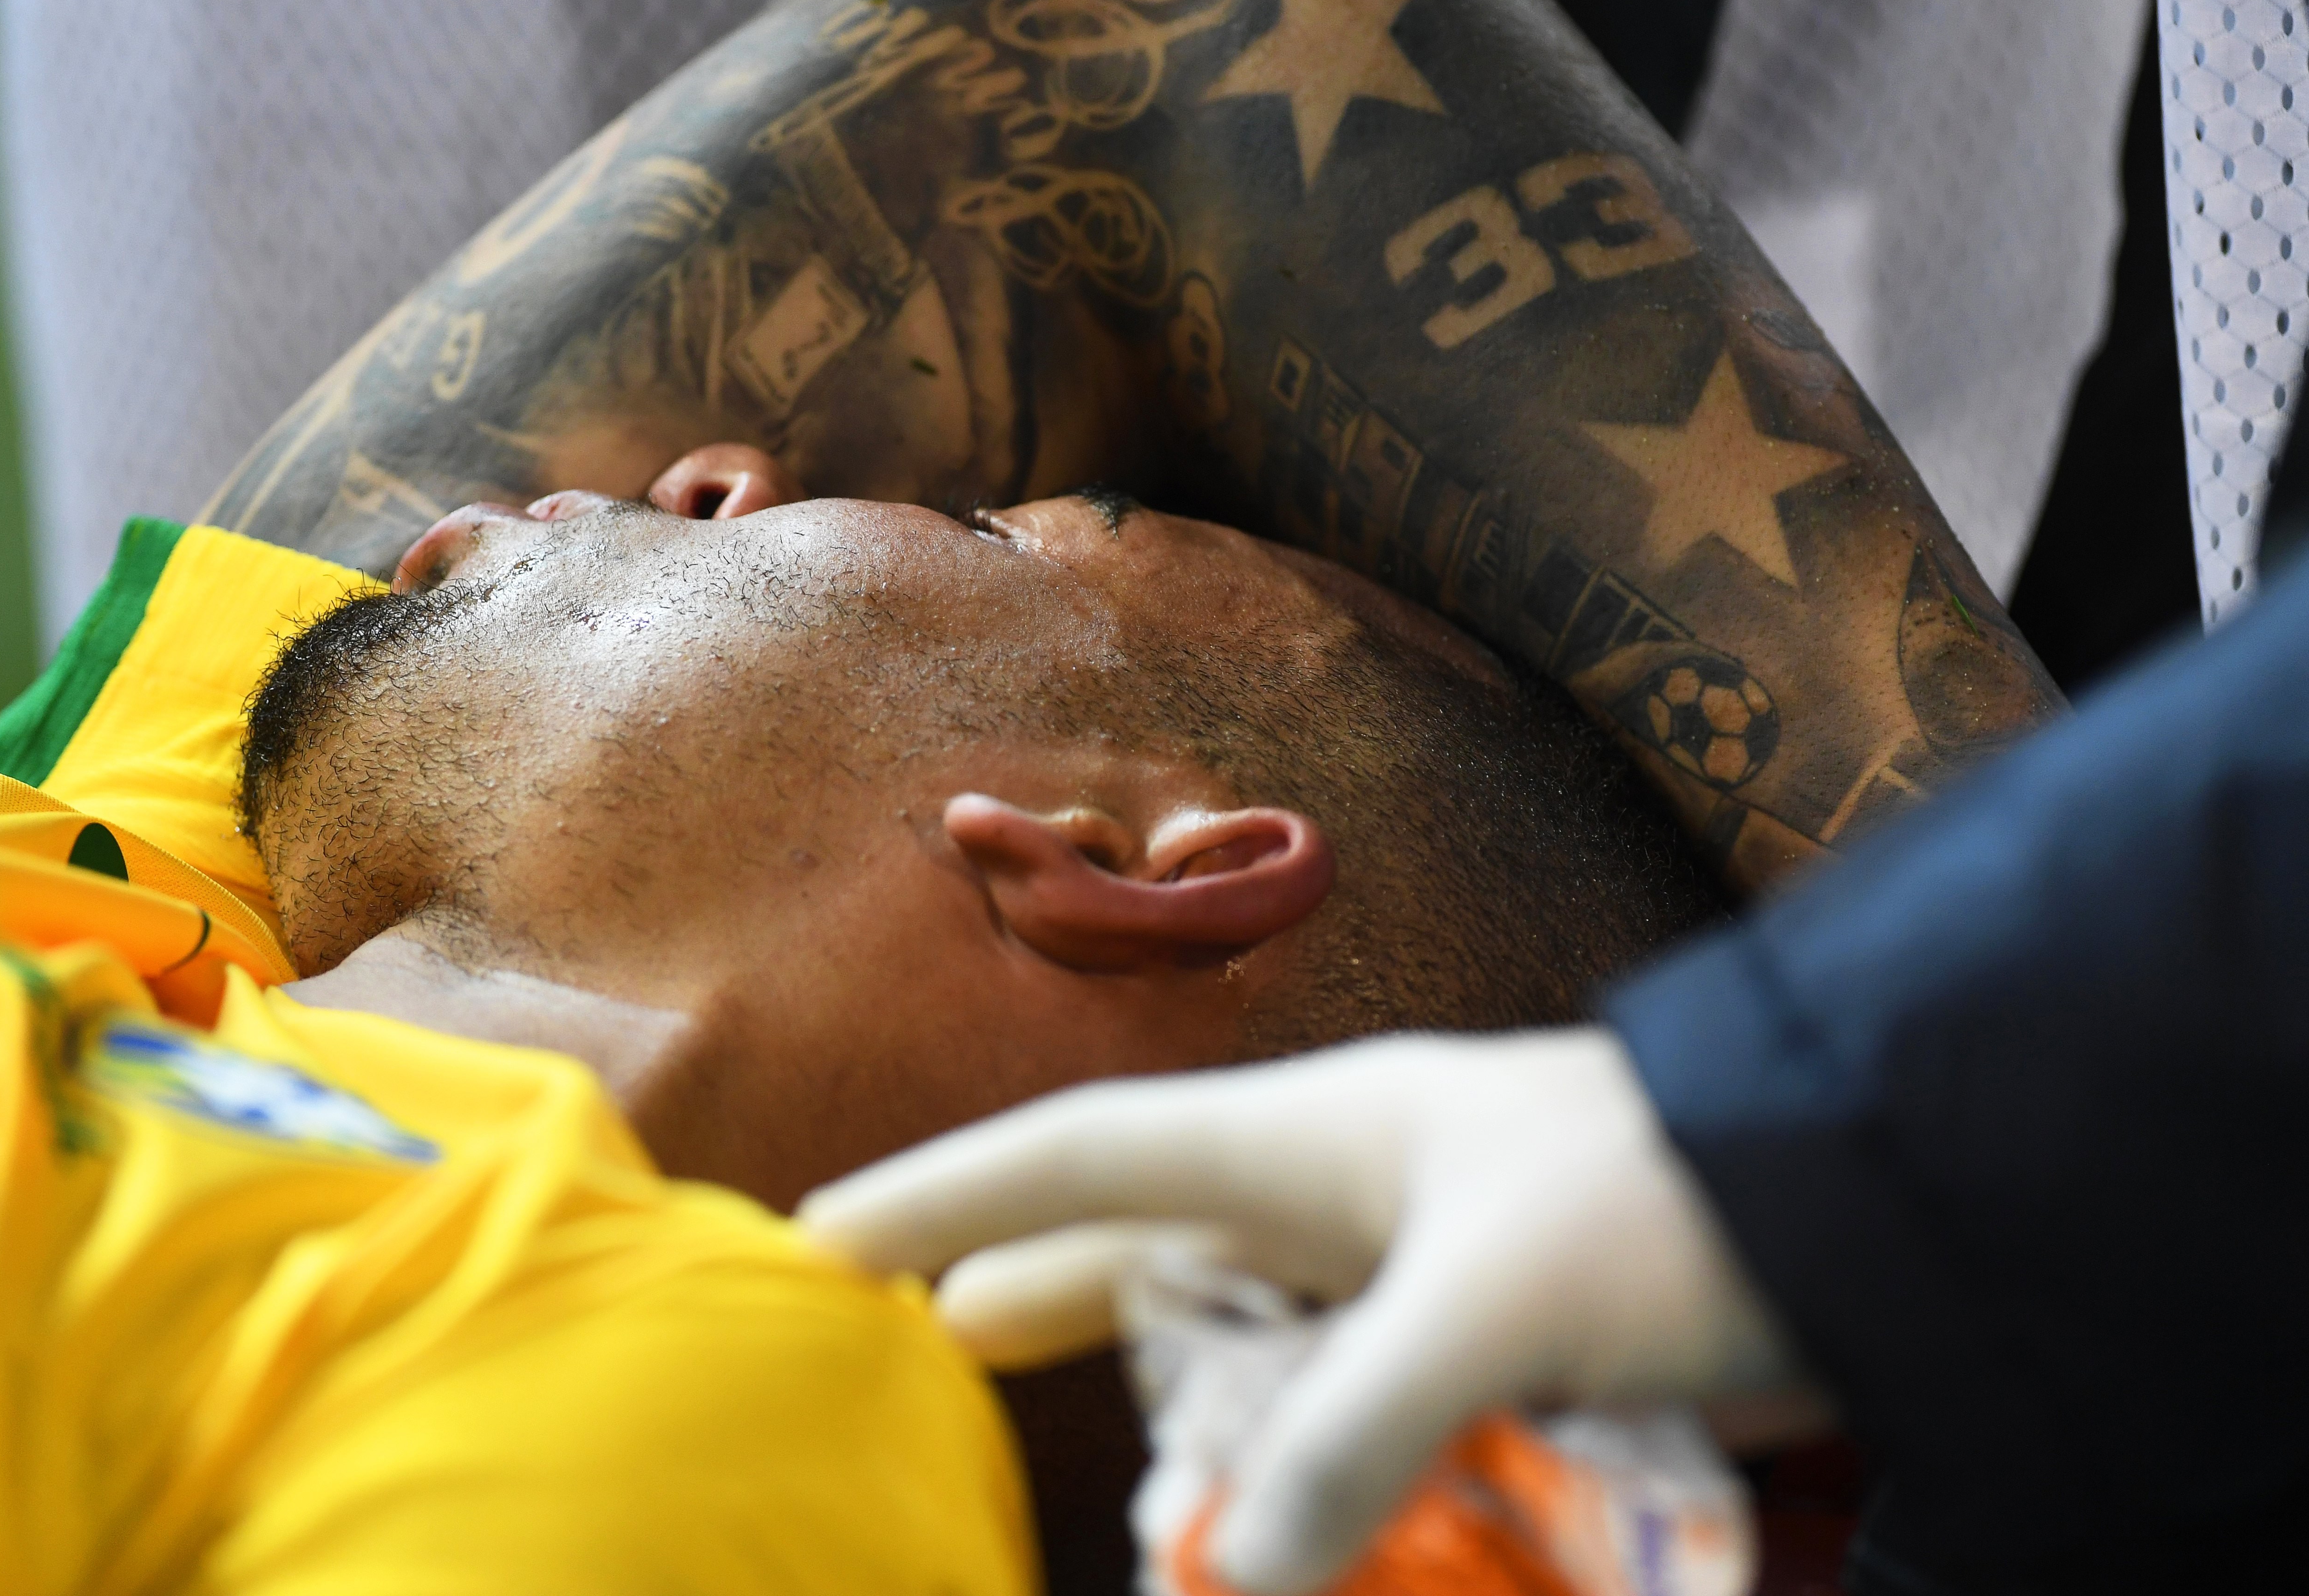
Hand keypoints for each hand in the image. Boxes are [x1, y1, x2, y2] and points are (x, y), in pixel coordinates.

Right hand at [799, 1032, 1806, 1595]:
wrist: (1868, 1195)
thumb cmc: (1672, 1201)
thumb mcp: (1496, 1307)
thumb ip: (1352, 1431)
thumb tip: (1231, 1572)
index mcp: (1317, 1136)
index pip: (1084, 1154)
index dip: (943, 1194)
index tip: (820, 1240)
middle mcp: (1347, 1193)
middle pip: (1144, 1242)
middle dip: (1036, 1295)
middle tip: (925, 1351)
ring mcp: (1417, 1268)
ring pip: (1248, 1341)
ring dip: (1186, 1415)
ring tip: (1118, 1499)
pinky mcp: (1490, 1343)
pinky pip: (1350, 1409)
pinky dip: (1305, 1467)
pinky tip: (1279, 1526)